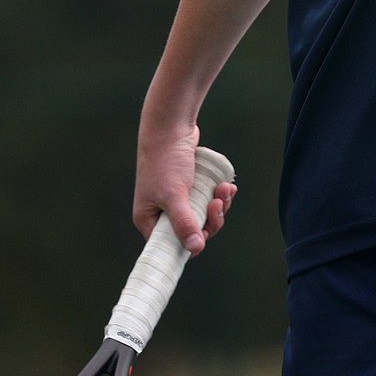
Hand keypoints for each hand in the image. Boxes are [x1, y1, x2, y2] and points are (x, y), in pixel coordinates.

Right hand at [134, 127, 236, 254]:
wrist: (170, 126)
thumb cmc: (165, 161)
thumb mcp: (174, 196)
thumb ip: (184, 223)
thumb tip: (195, 248)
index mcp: (149, 219)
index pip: (171, 245)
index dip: (191, 242)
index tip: (206, 232)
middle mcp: (162, 211)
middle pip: (192, 230)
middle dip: (211, 219)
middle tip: (218, 204)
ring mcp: (177, 198)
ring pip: (204, 214)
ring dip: (219, 205)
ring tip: (225, 189)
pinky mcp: (190, 186)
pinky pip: (208, 198)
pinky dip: (219, 194)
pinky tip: (226, 186)